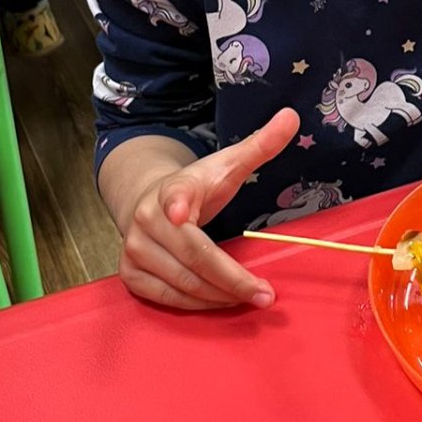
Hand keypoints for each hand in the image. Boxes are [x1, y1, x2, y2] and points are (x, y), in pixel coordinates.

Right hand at [119, 109, 300, 310]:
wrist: (148, 202)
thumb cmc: (195, 187)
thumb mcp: (227, 165)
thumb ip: (260, 146)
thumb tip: (292, 117)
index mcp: (173, 187)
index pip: (175, 193)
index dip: (177, 202)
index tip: (179, 212)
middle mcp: (146, 219)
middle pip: (194, 256)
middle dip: (232, 280)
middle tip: (265, 295)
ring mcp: (134, 249)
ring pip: (183, 283)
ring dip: (220, 297)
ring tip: (251, 298)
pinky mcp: (130, 274)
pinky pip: (167, 298)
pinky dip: (198, 305)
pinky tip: (222, 301)